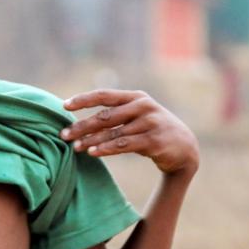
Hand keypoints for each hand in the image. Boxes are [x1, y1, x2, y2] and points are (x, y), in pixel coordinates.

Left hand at [60, 89, 199, 175]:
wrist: (184, 148)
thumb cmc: (151, 131)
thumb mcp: (136, 117)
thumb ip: (114, 115)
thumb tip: (79, 123)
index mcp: (136, 97)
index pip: (104, 95)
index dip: (83, 100)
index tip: (64, 106)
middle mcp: (143, 106)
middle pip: (105, 116)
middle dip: (82, 126)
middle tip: (64, 135)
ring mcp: (150, 123)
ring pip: (113, 132)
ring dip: (91, 140)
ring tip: (75, 147)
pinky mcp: (154, 140)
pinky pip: (124, 145)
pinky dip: (106, 149)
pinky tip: (93, 153)